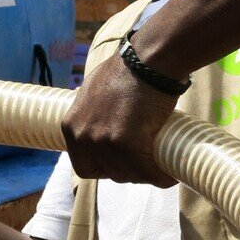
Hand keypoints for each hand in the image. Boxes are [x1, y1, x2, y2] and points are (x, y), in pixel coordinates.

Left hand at [62, 51, 179, 186]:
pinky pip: (147, 172)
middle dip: (128, 172)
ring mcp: (103, 142)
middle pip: (107, 172)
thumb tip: (95, 124)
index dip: (104, 169)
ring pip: (127, 175)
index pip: (83, 166)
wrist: (146, 62)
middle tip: (145, 165)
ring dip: (145, 175)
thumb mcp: (92, 93)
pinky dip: (160, 178)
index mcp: (70, 127)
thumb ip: (89, 114)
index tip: (121, 164)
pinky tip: (169, 176)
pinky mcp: (127, 144)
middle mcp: (82, 137)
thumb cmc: (125, 72)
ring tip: (158, 169)